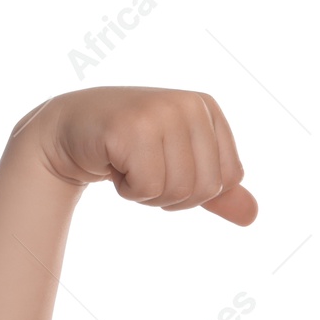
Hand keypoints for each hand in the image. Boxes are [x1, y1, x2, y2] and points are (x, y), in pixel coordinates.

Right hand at [15, 86, 255, 225]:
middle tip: (142, 170)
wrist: (67, 132)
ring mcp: (160, 111)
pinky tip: (112, 163)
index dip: (196, 189)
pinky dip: (129, 190)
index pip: (229, 178)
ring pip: (179, 190)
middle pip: (205, 188)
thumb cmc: (128, 148)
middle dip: (171, 195)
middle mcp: (188, 104)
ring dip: (148, 193)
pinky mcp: (131, 127)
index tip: (165, 166)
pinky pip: (149, 187)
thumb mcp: (179, 167)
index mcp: (207, 107)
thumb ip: (218, 190)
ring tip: (128, 165)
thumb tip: (252, 215)